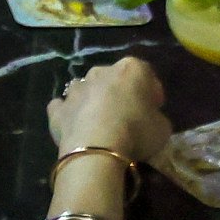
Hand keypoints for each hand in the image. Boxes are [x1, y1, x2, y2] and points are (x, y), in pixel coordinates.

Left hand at [46, 55, 171, 170]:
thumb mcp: (163, 126)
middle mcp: (100, 72)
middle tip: (128, 115)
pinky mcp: (56, 109)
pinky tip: (75, 126)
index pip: (145, 74)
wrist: (96, 150)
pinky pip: (62, 107)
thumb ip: (155, 116)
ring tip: (100, 122)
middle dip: (120, 93)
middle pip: (113, 79)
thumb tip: (148, 118)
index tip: (154, 108)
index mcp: (131, 69)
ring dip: (92, 100)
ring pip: (85, 89)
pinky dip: (68, 113)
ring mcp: (75, 89)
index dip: (151, 92)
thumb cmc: (136, 132)